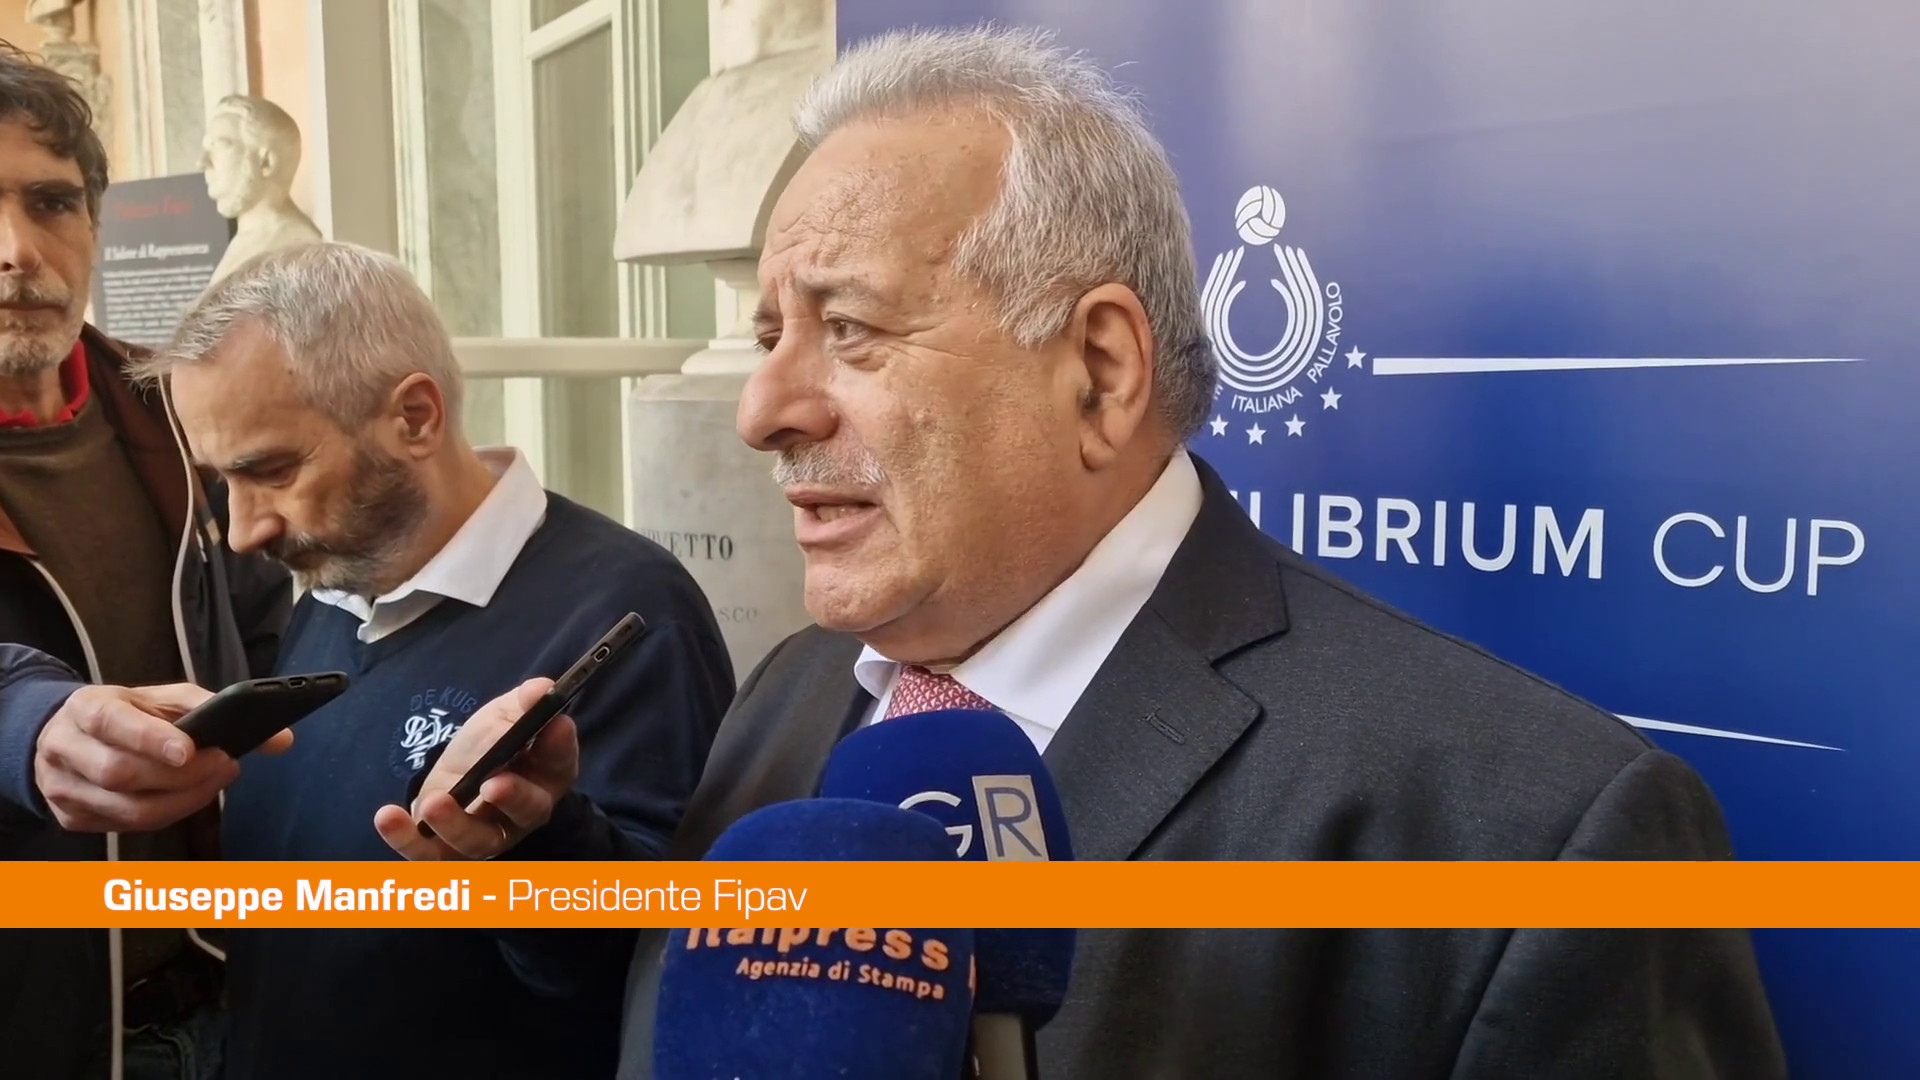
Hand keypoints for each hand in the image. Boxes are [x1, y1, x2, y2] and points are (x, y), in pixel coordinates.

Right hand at [33, 683, 290, 831]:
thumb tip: (283, 740)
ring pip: (127, 809)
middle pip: (121, 773)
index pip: (112, 723)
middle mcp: (64, 748)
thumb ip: (218, 709)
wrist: (68, 733)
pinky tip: (190, 796)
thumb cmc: (130, 713)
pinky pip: (128, 826)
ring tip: (217, 780)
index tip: (190, 750)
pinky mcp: (71, 818)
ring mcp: (62, 788)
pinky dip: (168, 814)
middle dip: (180, 776)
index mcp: (86, 707)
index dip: (150, 739)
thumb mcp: (164, 697)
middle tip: (226, 763)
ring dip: (182, 800)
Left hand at [374, 678, 579, 860]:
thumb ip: (523, 703)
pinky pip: (428, 854)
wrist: (458, 770)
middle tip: (494, 783)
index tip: (555, 726)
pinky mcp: (447, 851)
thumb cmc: (492, 742)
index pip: (561, 762)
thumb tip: (542, 688)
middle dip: (513, 798)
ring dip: (455, 825)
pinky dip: (405, 838)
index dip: (559, 747)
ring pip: (478, 841)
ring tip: (434, 801)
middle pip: (527, 811)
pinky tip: (387, 815)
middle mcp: (524, 812)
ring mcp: (487, 836)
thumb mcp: (506, 714)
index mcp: (547, 774)